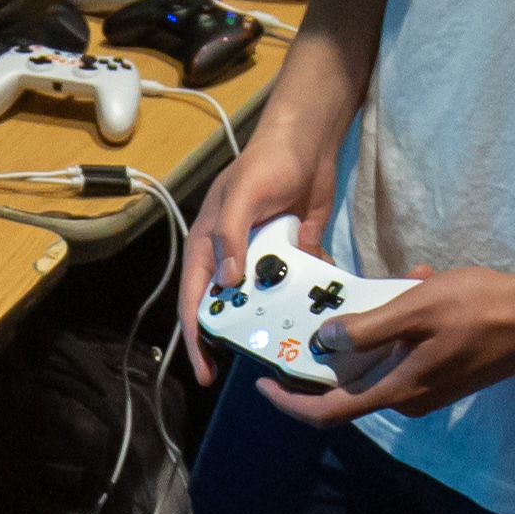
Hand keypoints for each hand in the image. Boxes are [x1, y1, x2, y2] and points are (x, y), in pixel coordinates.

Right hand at [179, 122, 339, 391]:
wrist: (308, 142)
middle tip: (255, 362)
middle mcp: (232, 258)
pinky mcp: (295, 254)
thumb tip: (227, 282)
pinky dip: (305, 299)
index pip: (196, 300)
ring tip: (290, 347)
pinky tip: (318, 317)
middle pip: (229, 308)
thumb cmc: (265, 164)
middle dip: (237, 336)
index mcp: (209, 247)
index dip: (197, 338)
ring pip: (264, 301)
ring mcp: (264, 258)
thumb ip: (231, 236)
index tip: (206, 372)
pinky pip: (296, 285)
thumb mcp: (243, 196)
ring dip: (275, 321)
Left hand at [262, 259, 514, 427]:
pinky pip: (406, 352)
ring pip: (380, 363)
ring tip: (386, 283)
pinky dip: (402, 324)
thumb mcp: (414, 308)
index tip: (264, 383)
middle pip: (351, 385)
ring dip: (373, 328)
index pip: (329, 412)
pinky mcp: (445, 374)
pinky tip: (417, 282)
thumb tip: (324, 341)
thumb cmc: (480, 309)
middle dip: (332, 349)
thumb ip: (367, 328)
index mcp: (397, 391)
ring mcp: (430, 389)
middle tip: (319, 310)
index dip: (290, 403)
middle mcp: (409, 400)